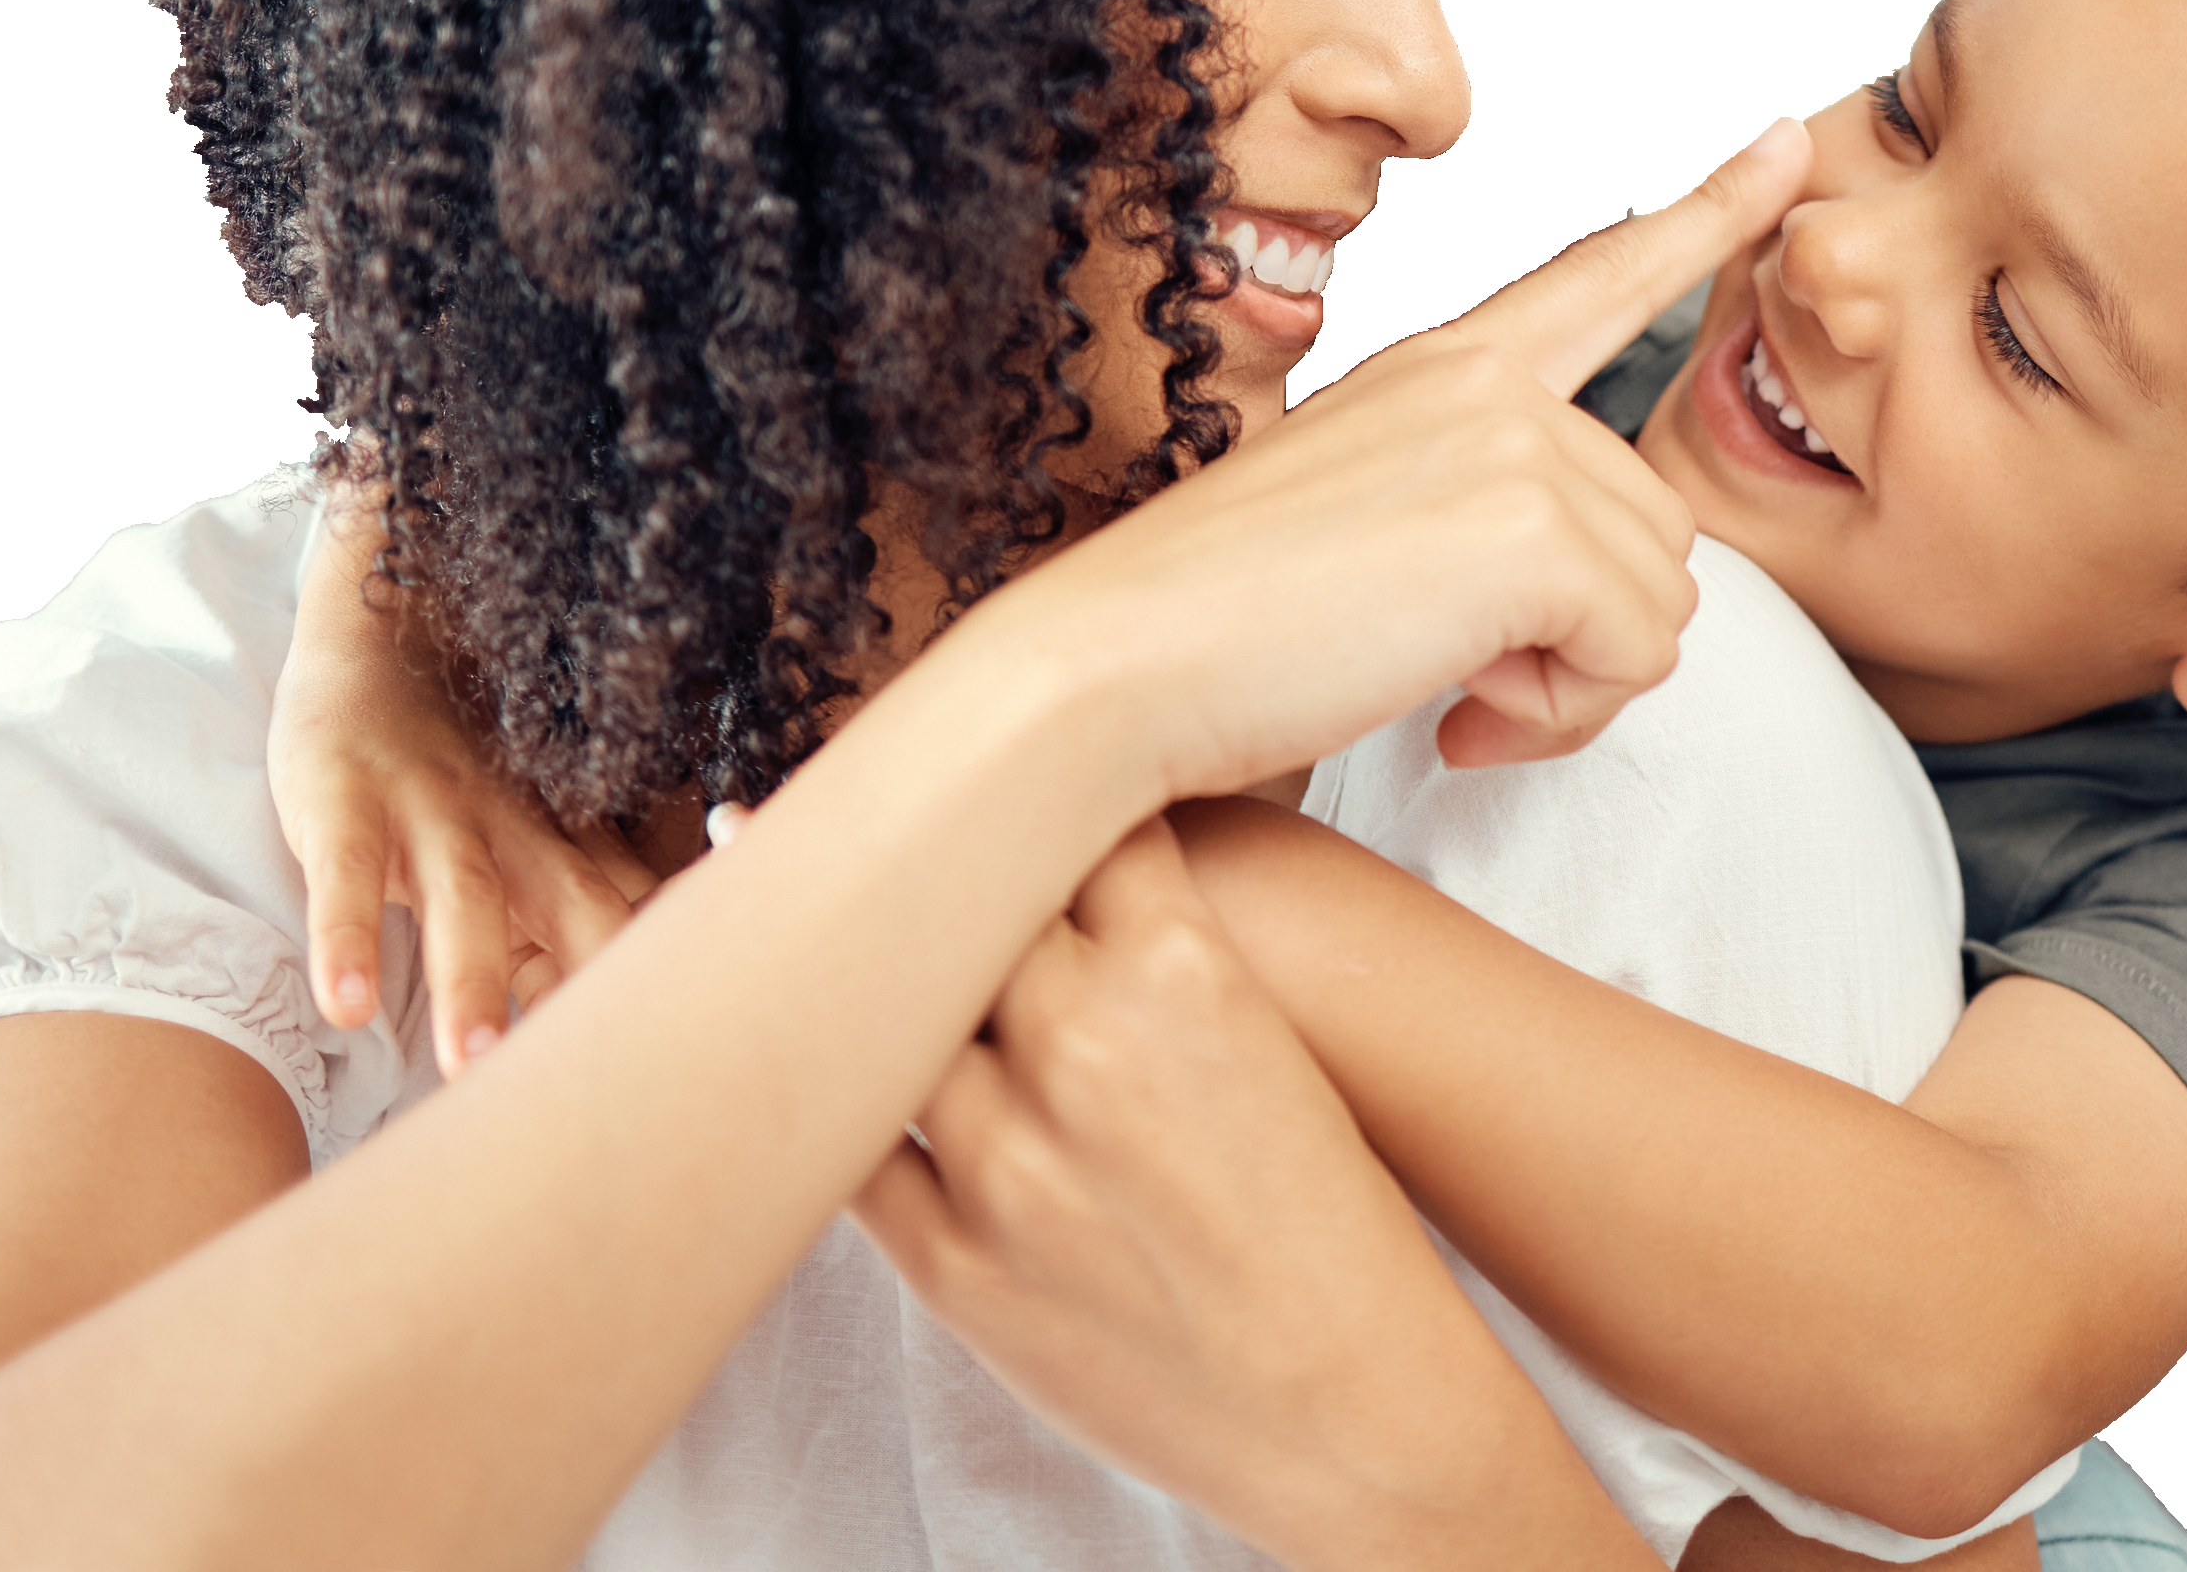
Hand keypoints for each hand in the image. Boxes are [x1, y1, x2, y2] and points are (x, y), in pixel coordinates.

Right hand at [271, 494, 658, 1076]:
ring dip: (469, 981)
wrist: (383, 634)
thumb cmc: (466, 773)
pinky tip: (343, 1005)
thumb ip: (589, 920)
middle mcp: (519, 831)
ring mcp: (435, 810)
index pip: (646, 918)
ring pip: (464, 900)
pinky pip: (345, 872)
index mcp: (576, 849)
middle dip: (592, 1002)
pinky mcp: (348, 797)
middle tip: (604, 1096)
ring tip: (468, 1067)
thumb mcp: (537, 840)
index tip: (725, 1050)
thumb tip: (648, 1021)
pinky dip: (344, 935)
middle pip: (576, 916)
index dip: (685, 972)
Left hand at [851, 821, 1661, 1571]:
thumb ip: (1168, 937)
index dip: (1027, 790)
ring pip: (886, 1007)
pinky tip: (836, 1059)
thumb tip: (1074, 857)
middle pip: (961, 895)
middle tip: (890, 821)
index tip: (998, 776)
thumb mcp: (1275, 1033)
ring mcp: (1003, 1157)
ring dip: (868, 966)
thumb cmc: (1342, 1222)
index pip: (1066, 814)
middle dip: (938, 863)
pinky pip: (855, 1146)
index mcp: (1185, 964)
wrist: (1361, 1409)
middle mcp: (1082, 1042)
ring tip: (824, 915)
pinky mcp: (952, 1260)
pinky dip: (842, 1096)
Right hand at [944, 115, 1813, 802]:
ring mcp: (1512, 442)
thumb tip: (1581, 607)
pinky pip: (1633, 656)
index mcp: (1442, 373)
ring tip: (1441, 683)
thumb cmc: (1212, 627)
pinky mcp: (1528, 526)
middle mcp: (1487, 386)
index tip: (1786, 145)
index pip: (1598, 281)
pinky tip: (1452, 707)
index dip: (1708, 216)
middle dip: (1585, 641)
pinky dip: (1557, 715)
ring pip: (1662, 603)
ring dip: (1571, 684)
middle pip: (1658, 532)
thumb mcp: (1362, 534)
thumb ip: (1478, 524)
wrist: (1116, 665)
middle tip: (1456, 676)